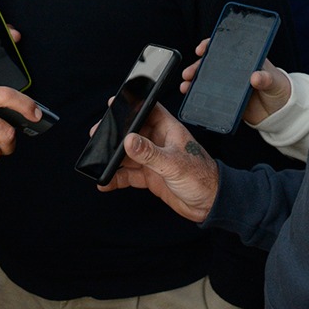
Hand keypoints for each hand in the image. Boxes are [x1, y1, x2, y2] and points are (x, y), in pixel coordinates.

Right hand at [96, 103, 220, 222]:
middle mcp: (159, 142)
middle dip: (115, 134)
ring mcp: (154, 160)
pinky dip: (117, 178)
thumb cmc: (202, 177)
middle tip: (97, 135)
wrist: (210, 204)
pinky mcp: (151, 177)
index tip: (113, 104)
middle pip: (133, 132)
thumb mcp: (173, 163)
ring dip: (113, 157)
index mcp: (168, 130)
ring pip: (128, 154)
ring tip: (98, 160)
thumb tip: (128, 140)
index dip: (132, 106)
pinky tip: (106, 182)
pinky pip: (129, 175)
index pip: (148, 110)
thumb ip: (149, 153)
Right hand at [179, 38, 292, 125]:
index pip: (225, 47)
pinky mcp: (228, 101)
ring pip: (207, 79)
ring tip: (186, 86)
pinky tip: (191, 97)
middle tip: (189, 72)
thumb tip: (255, 76)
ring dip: (194, 81)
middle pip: (211, 63)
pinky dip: (199, 96)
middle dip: (197, 66)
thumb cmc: (281, 90)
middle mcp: (235, 70)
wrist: (282, 114)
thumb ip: (267, 78)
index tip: (202, 48)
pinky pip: (211, 97)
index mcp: (245, 59)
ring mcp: (230, 85)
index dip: (211, 45)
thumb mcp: (276, 82)